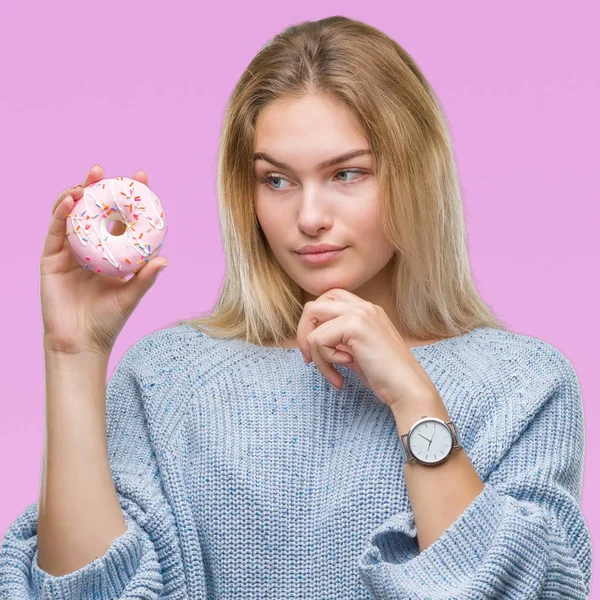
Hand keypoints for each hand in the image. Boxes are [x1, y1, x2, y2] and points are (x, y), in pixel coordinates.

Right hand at [41, 165, 167, 354]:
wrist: (80, 343)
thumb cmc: (108, 321)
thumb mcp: (130, 297)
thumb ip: (145, 278)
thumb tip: (165, 260)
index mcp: (112, 253)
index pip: (122, 219)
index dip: (129, 198)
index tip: (141, 178)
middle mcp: (91, 248)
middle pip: (94, 211)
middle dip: (98, 188)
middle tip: (105, 172)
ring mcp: (69, 252)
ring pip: (72, 216)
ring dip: (77, 195)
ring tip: (87, 182)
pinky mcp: (51, 259)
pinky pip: (56, 231)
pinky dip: (61, 214)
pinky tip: (70, 201)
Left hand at [296, 288, 439, 408]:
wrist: (407, 388)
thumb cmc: (384, 376)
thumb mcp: (356, 351)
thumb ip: (338, 340)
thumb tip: (310, 340)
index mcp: (365, 310)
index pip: (327, 301)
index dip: (314, 325)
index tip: (316, 352)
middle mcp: (363, 306)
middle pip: (314, 306)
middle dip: (304, 334)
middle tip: (311, 360)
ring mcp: (360, 313)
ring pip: (313, 325)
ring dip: (316, 354)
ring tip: (334, 372)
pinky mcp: (355, 326)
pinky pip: (318, 340)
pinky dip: (325, 361)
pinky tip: (343, 372)